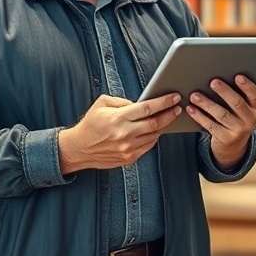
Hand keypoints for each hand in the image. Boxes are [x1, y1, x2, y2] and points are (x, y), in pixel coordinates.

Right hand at [58, 93, 181, 173]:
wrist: (78, 149)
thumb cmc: (91, 124)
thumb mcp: (102, 104)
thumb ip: (123, 102)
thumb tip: (142, 103)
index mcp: (118, 118)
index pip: (147, 108)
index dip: (164, 102)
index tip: (175, 97)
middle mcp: (124, 134)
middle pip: (155, 123)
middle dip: (170, 114)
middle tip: (177, 107)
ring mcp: (128, 148)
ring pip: (154, 135)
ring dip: (164, 125)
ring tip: (169, 117)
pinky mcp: (129, 158)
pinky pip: (148, 146)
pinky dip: (154, 136)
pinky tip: (156, 129)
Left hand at [187, 75, 255, 169]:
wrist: (233, 142)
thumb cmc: (234, 114)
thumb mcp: (241, 106)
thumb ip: (236, 92)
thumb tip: (218, 74)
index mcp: (255, 107)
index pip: (255, 95)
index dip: (248, 86)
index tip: (238, 76)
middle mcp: (250, 119)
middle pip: (237, 104)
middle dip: (225, 92)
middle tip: (213, 82)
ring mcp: (238, 130)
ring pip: (222, 115)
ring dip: (207, 104)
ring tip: (194, 95)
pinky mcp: (225, 138)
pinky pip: (211, 126)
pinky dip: (199, 116)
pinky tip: (191, 109)